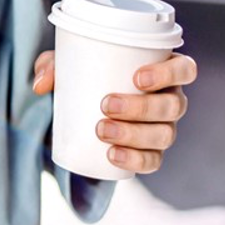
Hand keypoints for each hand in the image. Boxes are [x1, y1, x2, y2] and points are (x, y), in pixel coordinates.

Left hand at [33, 49, 198, 173]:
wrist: (85, 104)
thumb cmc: (86, 73)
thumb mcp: (68, 63)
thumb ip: (52, 66)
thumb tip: (40, 85)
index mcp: (163, 70)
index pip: (184, 69)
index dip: (169, 73)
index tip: (137, 77)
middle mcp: (171, 99)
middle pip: (172, 105)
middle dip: (141, 107)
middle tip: (106, 104)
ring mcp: (164, 127)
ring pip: (164, 134)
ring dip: (135, 134)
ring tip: (102, 130)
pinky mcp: (152, 151)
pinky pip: (152, 161)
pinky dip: (135, 160)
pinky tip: (113, 156)